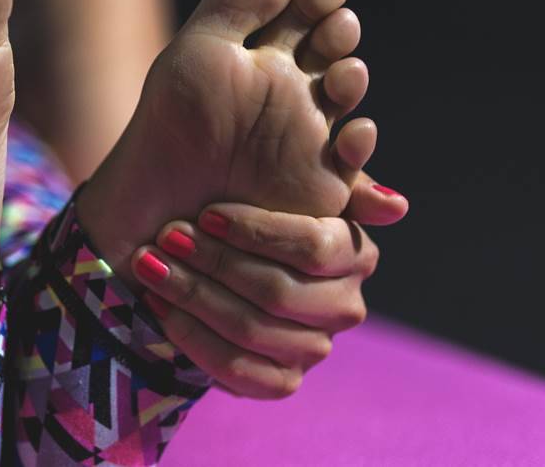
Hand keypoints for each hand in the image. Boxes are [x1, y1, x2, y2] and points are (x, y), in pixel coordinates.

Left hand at [130, 174, 406, 397]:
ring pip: (252, 329)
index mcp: (353, 251)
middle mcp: (343, 304)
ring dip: (192, 295)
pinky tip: (160, 306)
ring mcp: (313, 346)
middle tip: (166, 236)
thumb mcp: (272, 171)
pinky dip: (194, 338)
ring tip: (150, 264)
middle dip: (212, 262)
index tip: (206, 212)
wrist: (188, 238)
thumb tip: (394, 204)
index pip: (315, 247)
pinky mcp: (280, 379)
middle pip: (277, 291)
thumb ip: (331, 166)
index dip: (256, 232)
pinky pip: (241, 371)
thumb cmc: (232, 199)